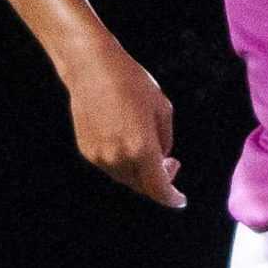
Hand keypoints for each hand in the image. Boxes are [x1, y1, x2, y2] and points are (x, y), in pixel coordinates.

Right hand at [63, 41, 185, 208]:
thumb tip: (161, 159)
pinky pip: (111, 166)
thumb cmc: (131, 82)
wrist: (91, 68)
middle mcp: (119, 158)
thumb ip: (165, 140)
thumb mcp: (162, 109)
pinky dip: (123, 162)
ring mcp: (100, 156)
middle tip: (170, 163)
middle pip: (143, 186)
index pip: (159, 189)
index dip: (172, 198)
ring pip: (126, 177)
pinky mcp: (87, 150)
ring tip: (148, 149)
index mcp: (141, 148)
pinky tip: (128, 141)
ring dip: (140, 172)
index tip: (180, 200)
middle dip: (159, 181)